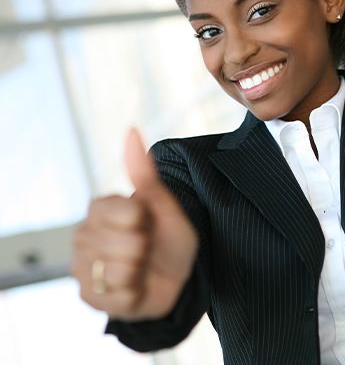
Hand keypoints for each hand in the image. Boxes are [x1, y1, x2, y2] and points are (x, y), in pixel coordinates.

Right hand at [72, 129, 197, 320]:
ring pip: (120, 271)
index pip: (123, 211)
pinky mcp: (89, 297)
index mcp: (99, 209)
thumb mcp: (164, 205)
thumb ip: (145, 173)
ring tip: (140, 268)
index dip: (143, 220)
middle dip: (145, 247)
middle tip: (146, 248)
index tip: (147, 222)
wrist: (178, 277)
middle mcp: (83, 236)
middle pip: (125, 244)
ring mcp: (83, 269)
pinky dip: (135, 294)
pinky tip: (135, 287)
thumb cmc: (169, 237)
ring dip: (141, 272)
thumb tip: (132, 130)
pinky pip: (118, 297)